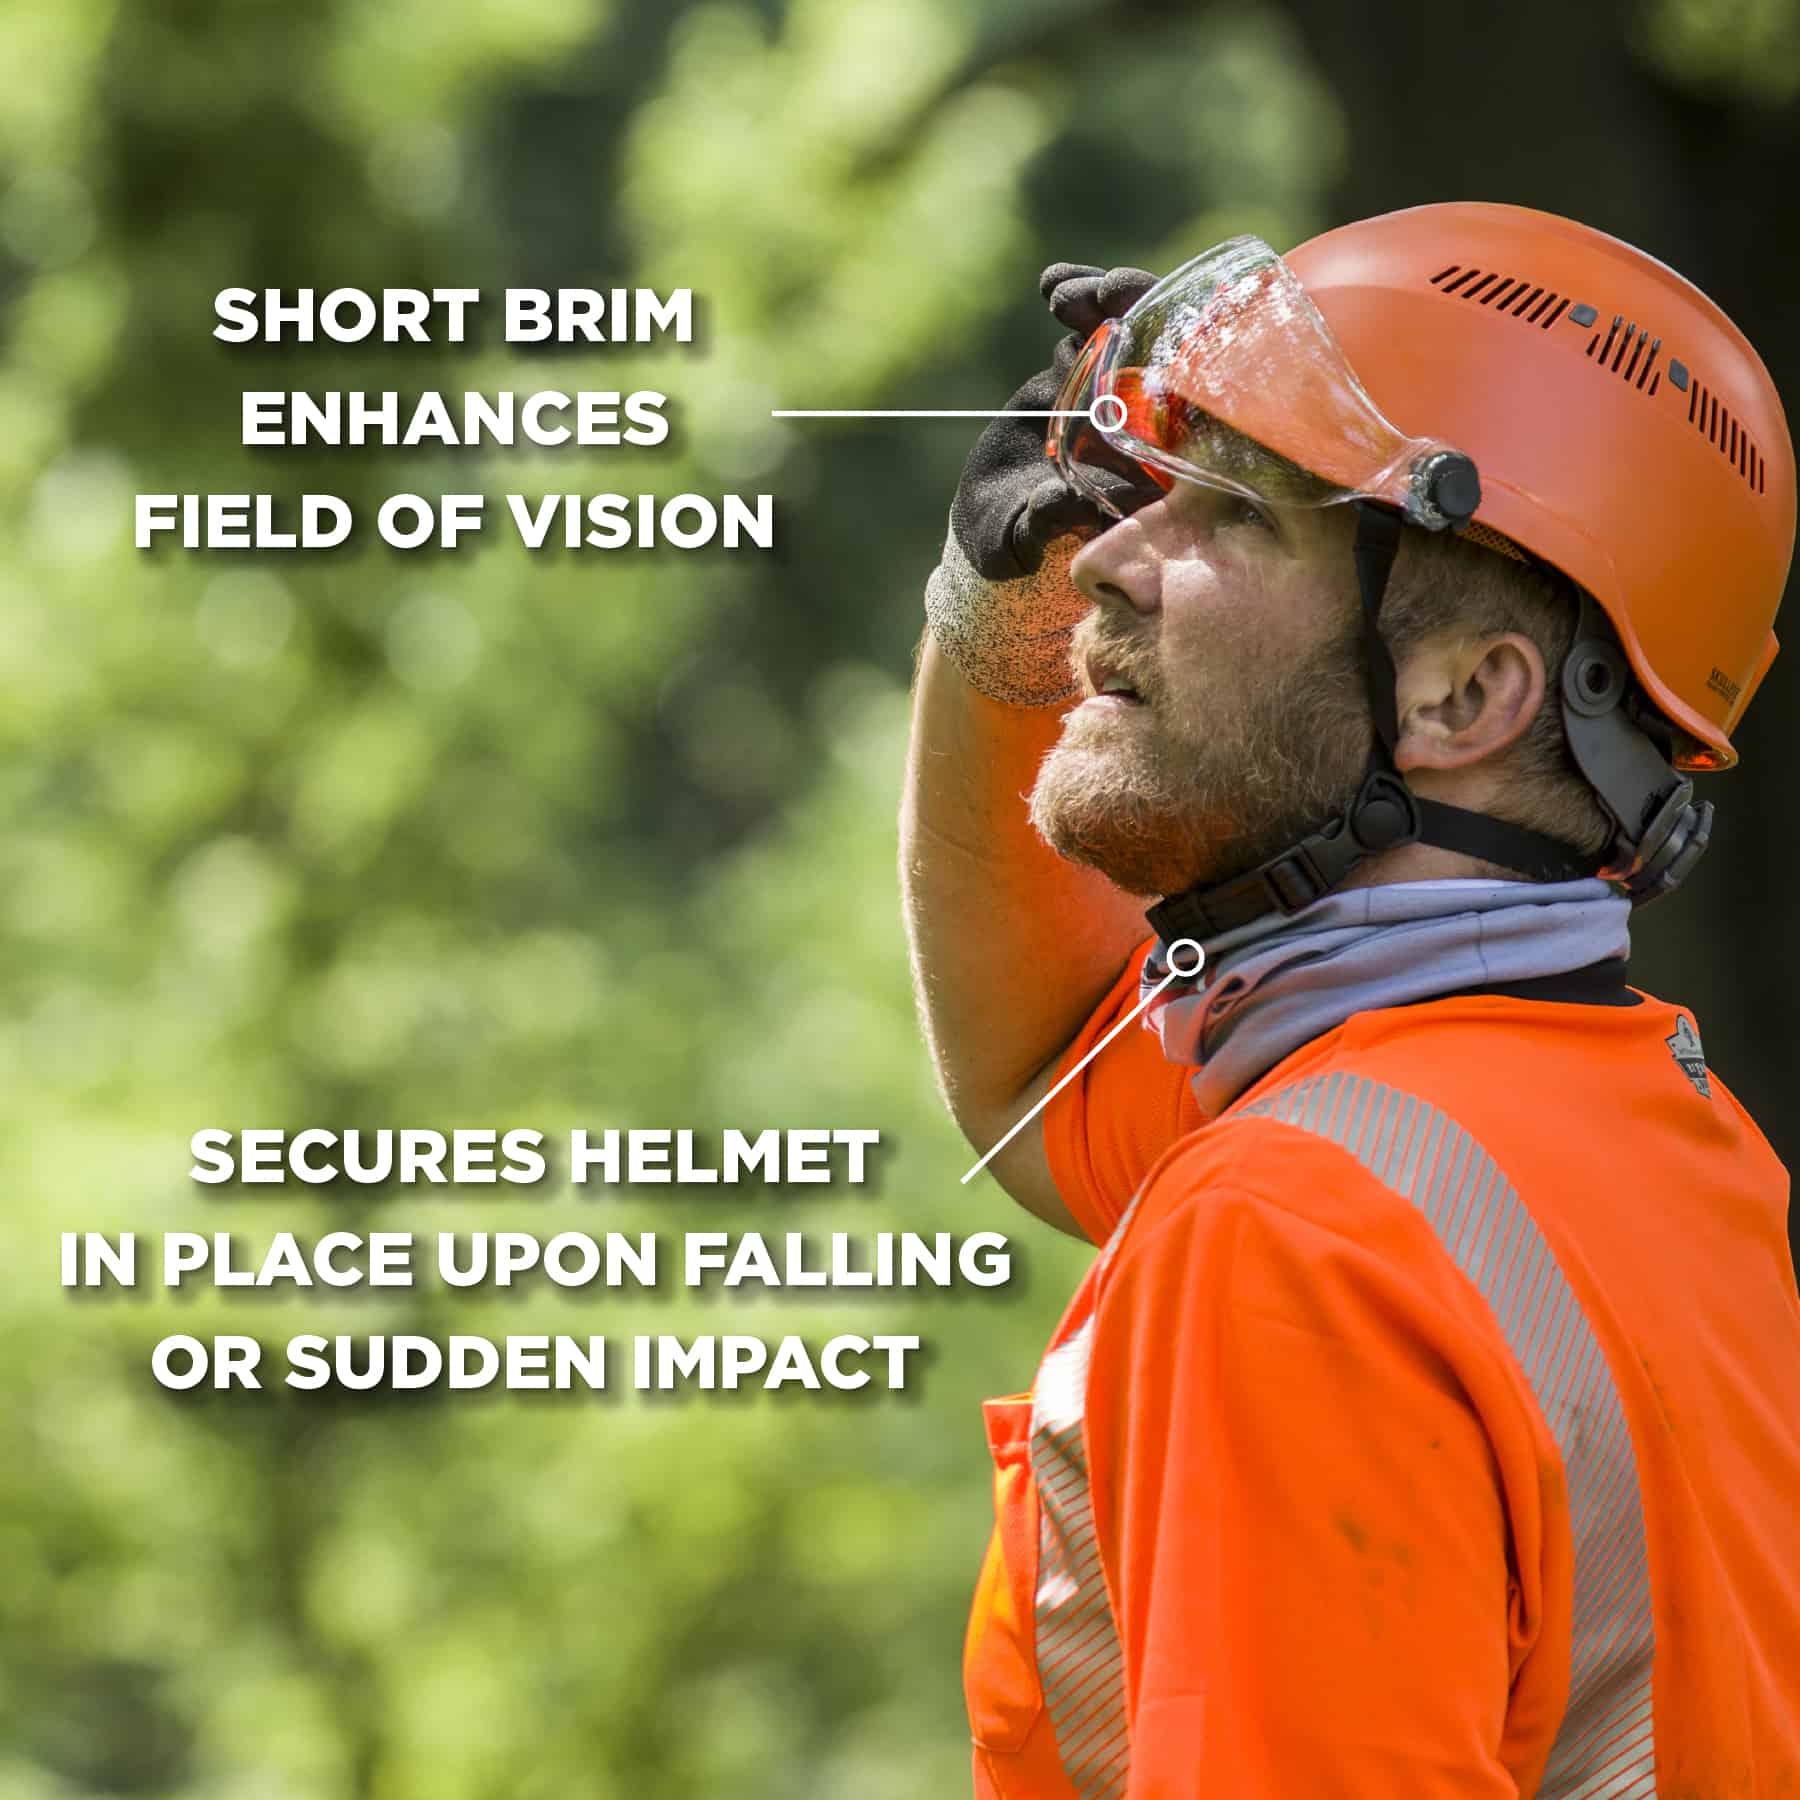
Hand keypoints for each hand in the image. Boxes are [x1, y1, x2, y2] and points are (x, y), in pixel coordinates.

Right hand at [925, 262, 1154, 705]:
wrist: (996, 520)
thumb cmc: (1016, 543)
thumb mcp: (1023, 539)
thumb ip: (1044, 521)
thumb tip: (1056, 500)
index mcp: (1150, 467)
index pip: (1180, 407)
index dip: (1175, 368)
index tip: (1153, 342)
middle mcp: (1144, 423)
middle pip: (1161, 352)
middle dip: (1140, 316)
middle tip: (1108, 294)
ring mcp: (1116, 390)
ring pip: (1127, 330)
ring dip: (1102, 300)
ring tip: (1063, 294)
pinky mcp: (1085, 368)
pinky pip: (1090, 323)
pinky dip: (1075, 296)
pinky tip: (1051, 283)